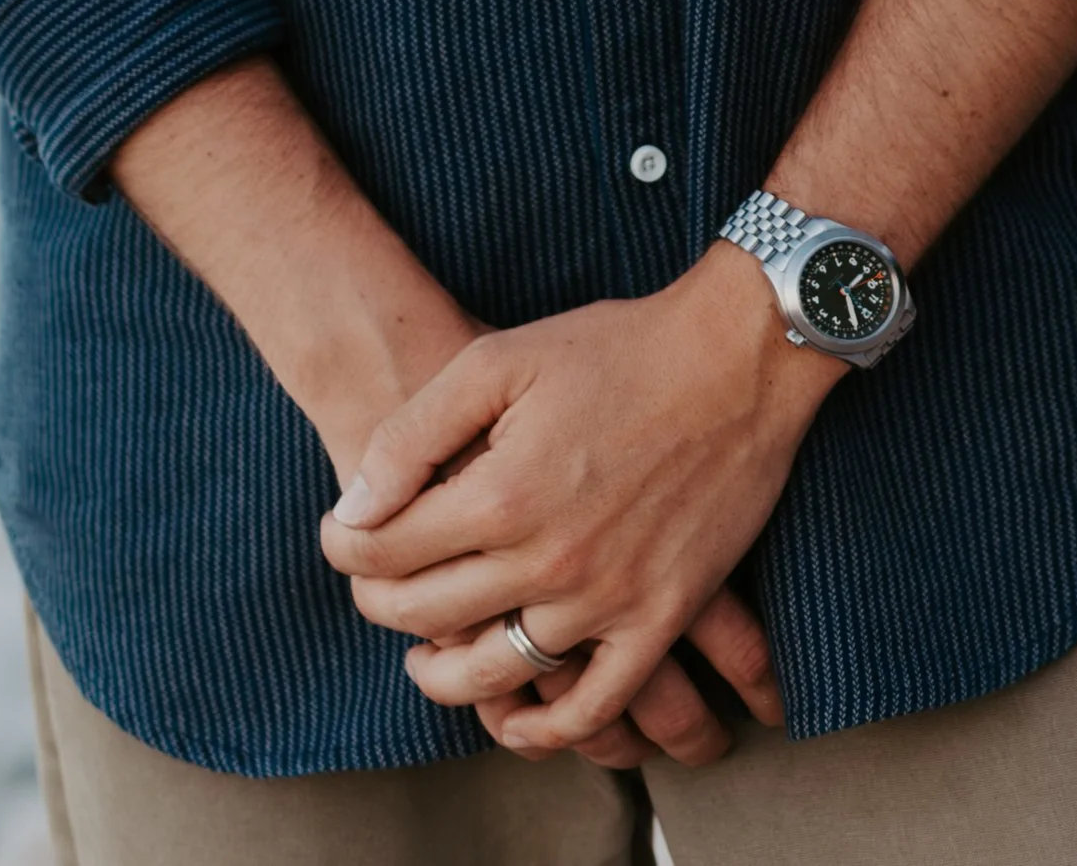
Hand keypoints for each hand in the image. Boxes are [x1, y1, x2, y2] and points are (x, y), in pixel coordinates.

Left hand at [319, 245, 827, 759]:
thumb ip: (415, 435)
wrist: (735, 357)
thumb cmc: (613, 347)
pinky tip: (513, 718)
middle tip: (371, 582)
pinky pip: (595, 708)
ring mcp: (608, 600)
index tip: (341, 534)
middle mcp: (548, 561)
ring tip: (423, 656)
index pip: (384, 552)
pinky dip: (546, 729)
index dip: (346, 545)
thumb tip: (354, 508)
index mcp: (500, 495)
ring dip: (442, 674)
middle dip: (379, 601)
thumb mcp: (498, 360)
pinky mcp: (661, 618)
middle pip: (427, 616)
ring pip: (497, 673)